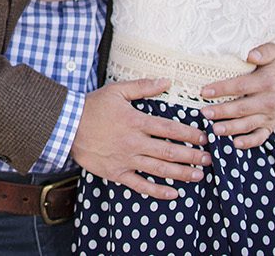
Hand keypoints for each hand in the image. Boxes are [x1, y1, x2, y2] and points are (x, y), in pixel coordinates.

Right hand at [70, 78, 209, 200]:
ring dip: (181, 174)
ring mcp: (126, 159)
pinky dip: (157, 191)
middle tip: (208, 159)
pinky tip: (172, 194)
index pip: (170, 129)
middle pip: (169, 152)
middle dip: (192, 156)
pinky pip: (140, 185)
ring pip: (159, 170)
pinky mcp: (117, 173)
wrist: (66, 125)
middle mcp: (134, 142)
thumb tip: (166, 81)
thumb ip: (143, 86)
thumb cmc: (92, 106)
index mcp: (137, 121)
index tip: (203, 137)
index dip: (189, 134)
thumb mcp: (117, 91)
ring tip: (198, 175)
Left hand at [197, 43, 274, 148]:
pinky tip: (235, 144)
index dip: (222, 89)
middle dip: (222, 112)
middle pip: (242, 108)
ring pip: (248, 125)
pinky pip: (260, 137)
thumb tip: (249, 55)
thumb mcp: (274, 52)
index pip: (241, 86)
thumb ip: (263, 51)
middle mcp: (269, 101)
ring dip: (231, 129)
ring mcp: (270, 116)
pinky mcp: (270, 126)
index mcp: (267, 82)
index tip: (204, 91)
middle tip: (204, 113)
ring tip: (214, 130)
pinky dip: (248, 142)